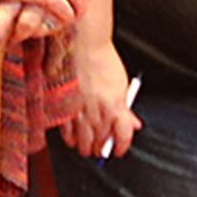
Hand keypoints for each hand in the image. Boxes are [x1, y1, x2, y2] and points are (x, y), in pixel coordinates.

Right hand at [64, 38, 139, 159]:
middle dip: (100, 148)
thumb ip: (125, 107)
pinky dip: (69, 138)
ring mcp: (80, 110)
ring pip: (84, 139)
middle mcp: (99, 110)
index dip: (121, 146)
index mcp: (116, 105)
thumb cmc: (103, 61)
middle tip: (98, 151)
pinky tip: (71, 140)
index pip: (123, 135)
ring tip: (85, 149)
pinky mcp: (63, 106)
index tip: (118, 151)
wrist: (83, 45)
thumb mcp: (120, 84)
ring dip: (85, 147)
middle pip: (102, 140)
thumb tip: (132, 123)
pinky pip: (66, 130)